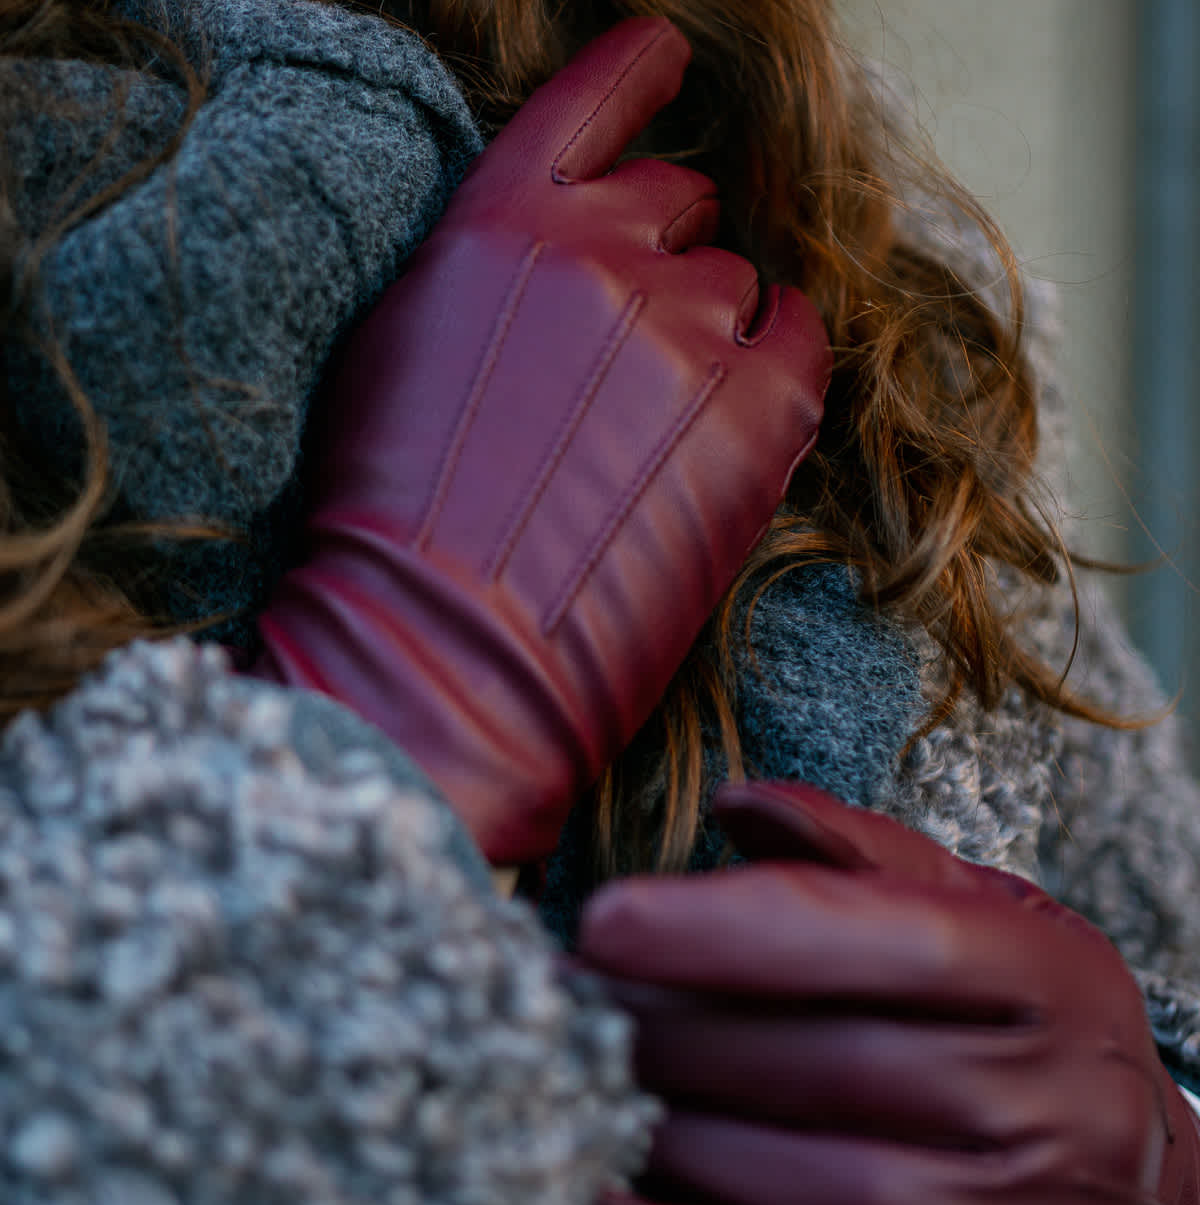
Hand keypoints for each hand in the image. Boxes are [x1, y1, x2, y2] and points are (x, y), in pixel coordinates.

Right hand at [251, 19, 829, 864]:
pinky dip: (783, 349)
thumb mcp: (396, 351)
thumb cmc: (390, 526)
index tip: (668, 54)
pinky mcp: (760, 415)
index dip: (640, 71)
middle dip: (661, 250)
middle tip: (632, 340)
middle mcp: (608, 252)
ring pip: (737, 281)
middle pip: (680, 203)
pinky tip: (755, 385)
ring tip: (661, 416)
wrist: (445, 653)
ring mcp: (692, 330)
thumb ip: (483, 271)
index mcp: (505, 223)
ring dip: (711, 324)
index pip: (594, 104)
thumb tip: (544, 253)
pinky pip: (802, 335)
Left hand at [578, 781, 1199, 1204]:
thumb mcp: (978, 915)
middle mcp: (1062, 1105)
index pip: (890, 940)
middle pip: (840, 1066)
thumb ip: (858, 854)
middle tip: (570, 1009)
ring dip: (683, 1143)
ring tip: (582, 1095)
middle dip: (680, 1035)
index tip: (606, 922)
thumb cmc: (1023, 1031)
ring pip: (828, 1191)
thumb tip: (736, 803)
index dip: (737, 928)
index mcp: (1051, 977)